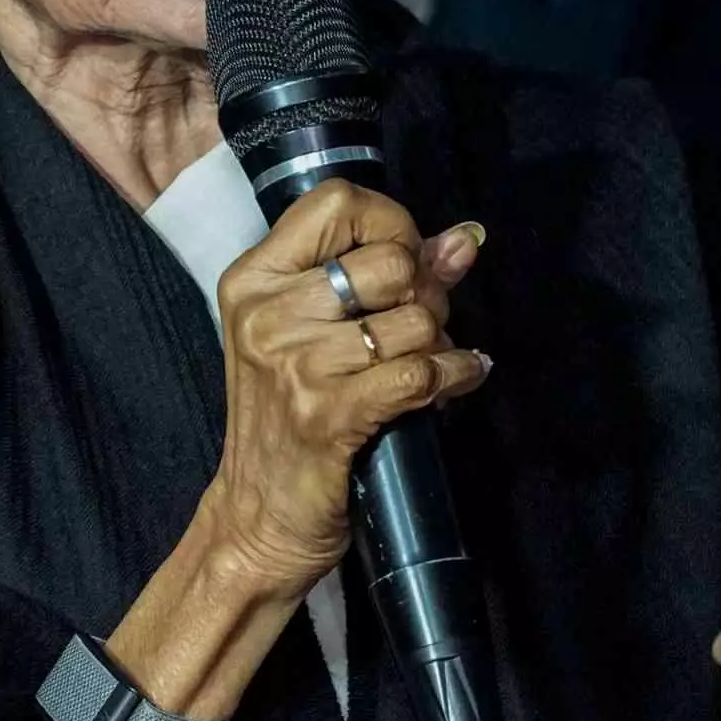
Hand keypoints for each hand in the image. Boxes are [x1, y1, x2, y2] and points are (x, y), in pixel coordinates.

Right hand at [203, 182, 490, 597]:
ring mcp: (294, 364)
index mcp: (255, 279)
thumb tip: (465, 239)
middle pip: (388, 260)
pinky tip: (458, 379)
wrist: (259, 518)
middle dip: (424, 292)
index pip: (336, 202)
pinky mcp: (327, 415)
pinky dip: (455, 374)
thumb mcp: (314, 336)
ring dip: (437, 342)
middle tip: (419, 326)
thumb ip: (388, 278)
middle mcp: (267, 313)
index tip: (405, 259)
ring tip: (426, 362)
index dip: (390, 222)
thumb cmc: (289, 419)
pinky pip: (421, 373)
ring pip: (413, 320)